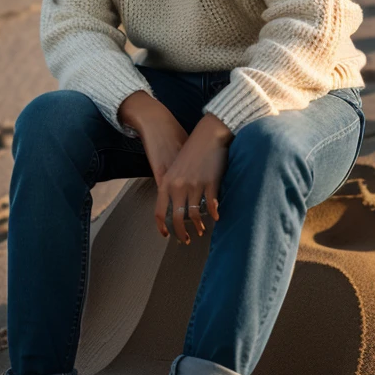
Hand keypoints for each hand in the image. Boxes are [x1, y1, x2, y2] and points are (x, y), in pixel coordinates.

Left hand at [154, 113, 232, 243]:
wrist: (209, 134)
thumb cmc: (192, 149)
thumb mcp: (176, 168)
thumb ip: (173, 186)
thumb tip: (176, 205)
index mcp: (167, 182)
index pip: (159, 211)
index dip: (162, 227)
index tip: (166, 235)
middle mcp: (178, 186)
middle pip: (177, 219)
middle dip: (181, 233)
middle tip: (187, 240)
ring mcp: (195, 185)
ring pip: (194, 215)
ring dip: (198, 226)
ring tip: (201, 230)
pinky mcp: (210, 183)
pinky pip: (211, 206)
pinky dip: (213, 214)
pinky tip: (215, 217)